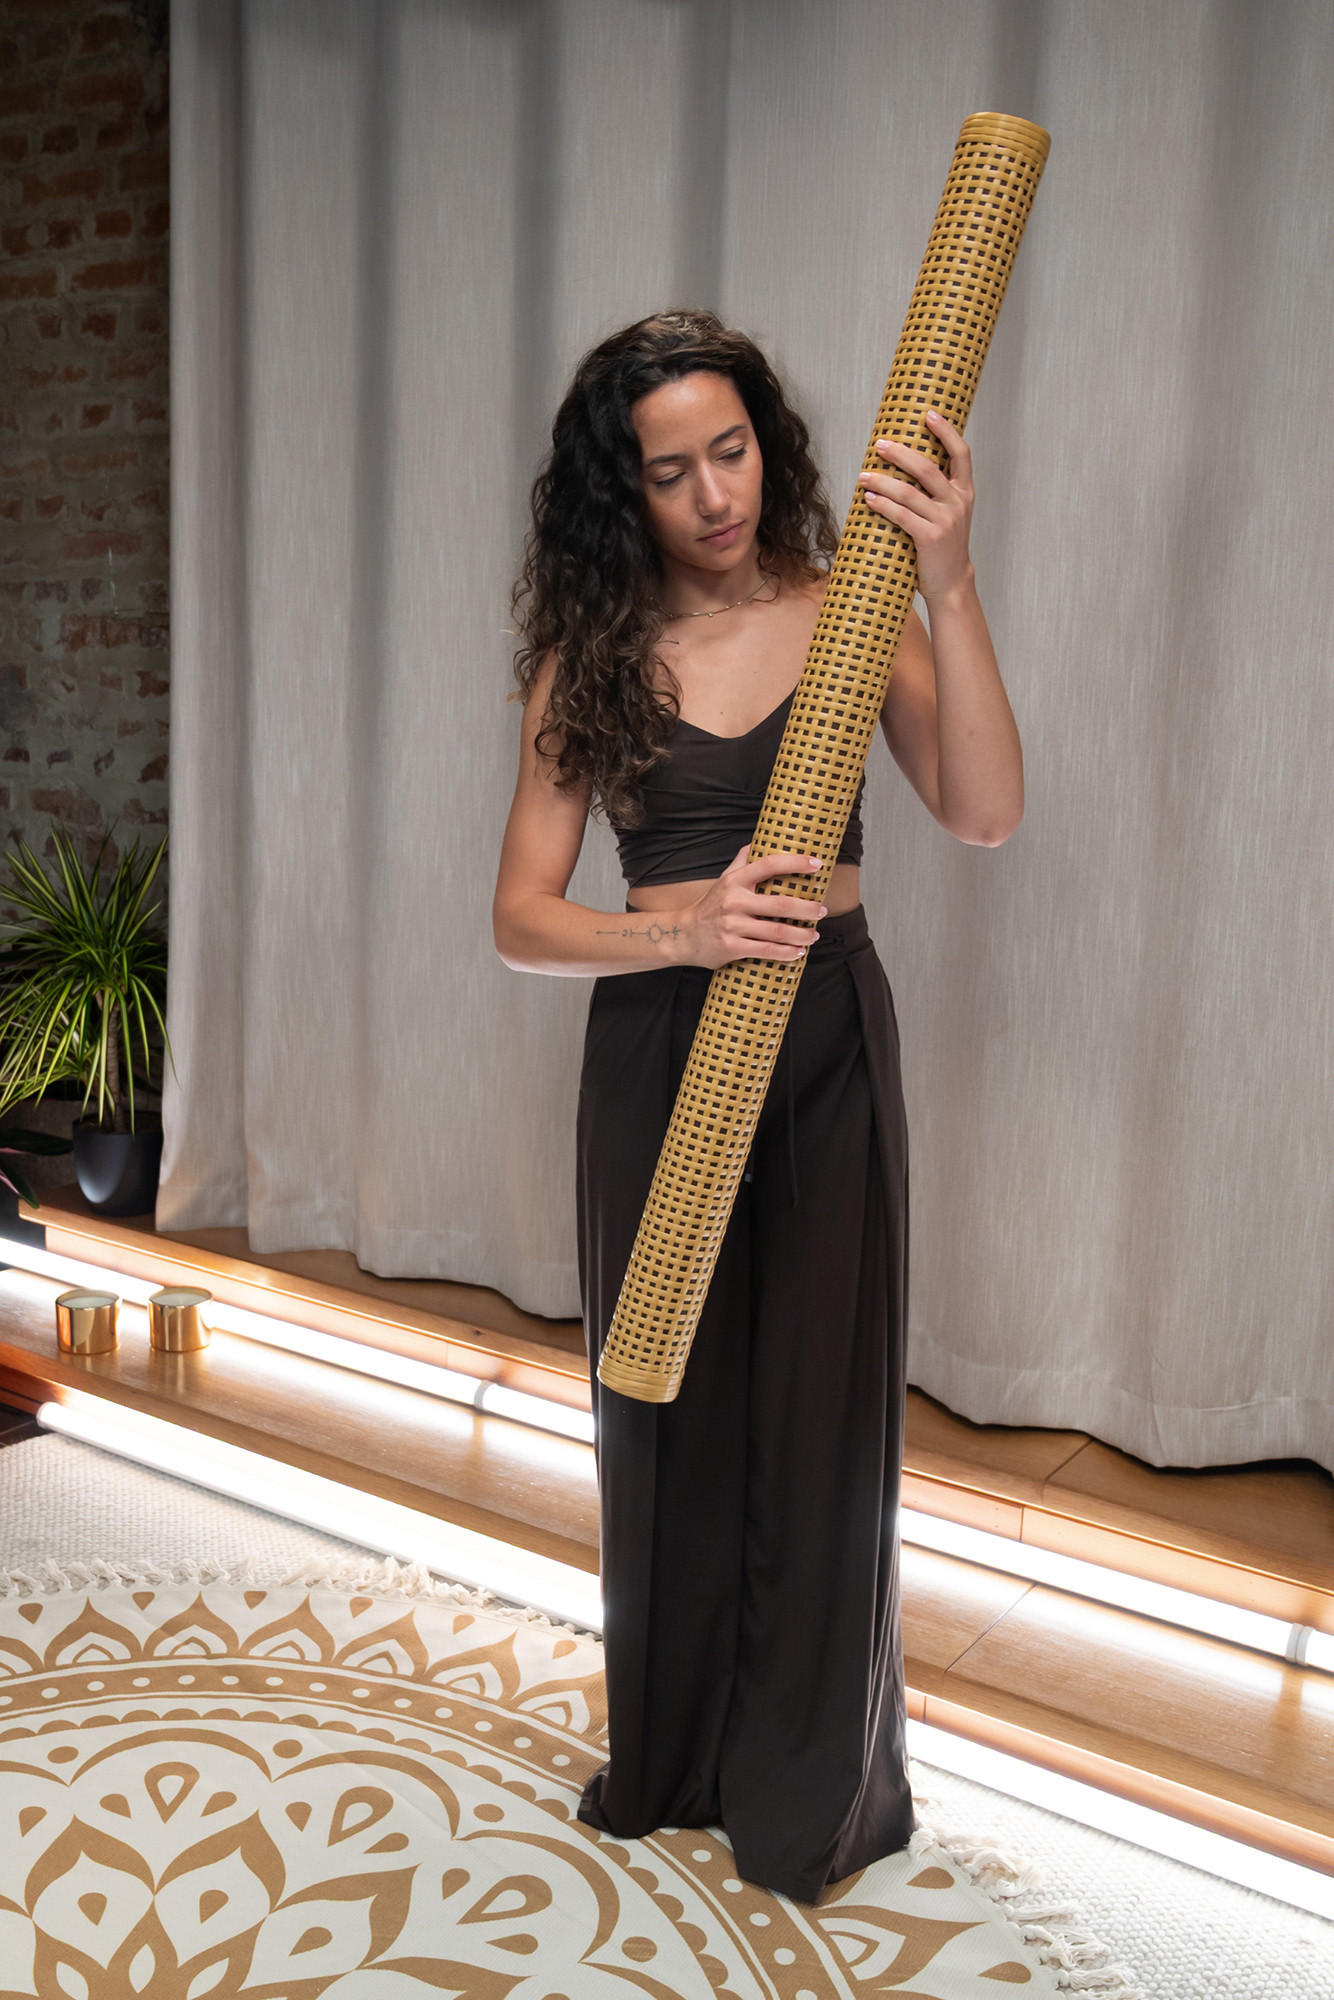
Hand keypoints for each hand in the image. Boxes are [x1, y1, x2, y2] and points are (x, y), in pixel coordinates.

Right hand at [683, 846, 824, 967]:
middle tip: (822, 911)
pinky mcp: (732, 947)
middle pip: (780, 904)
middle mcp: (734, 901)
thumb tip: (758, 841)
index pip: (769, 865)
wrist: (683, 935)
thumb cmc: (710, 906)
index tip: (817, 864)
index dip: (795, 863)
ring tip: (814, 935)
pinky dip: (787, 953)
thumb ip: (741, 861)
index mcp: (735, 881)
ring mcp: (733, 926)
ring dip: (801, 935)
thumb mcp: (723, 879)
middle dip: (807, 909)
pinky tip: (799, 952)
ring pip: (777, 931)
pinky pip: (766, 951)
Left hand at [856, 409, 973, 603]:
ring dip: (883, 481)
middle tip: (880, 445)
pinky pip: (902, 516)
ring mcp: (945, 521)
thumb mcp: (947, 515)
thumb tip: (902, 468)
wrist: (951, 582)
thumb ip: (934, 493)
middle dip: (901, 453)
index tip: (928, 414)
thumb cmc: (942, 547)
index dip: (946, 431)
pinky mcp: (930, 538)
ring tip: (864, 475)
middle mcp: (957, 503)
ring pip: (909, 492)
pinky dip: (883, 505)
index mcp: (964, 492)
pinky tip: (869, 498)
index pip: (961, 453)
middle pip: (928, 467)